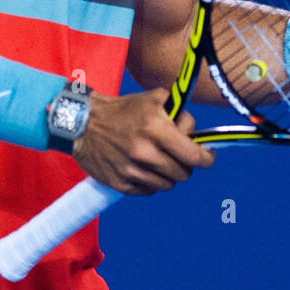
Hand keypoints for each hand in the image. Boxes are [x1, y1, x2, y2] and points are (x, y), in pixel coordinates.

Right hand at [72, 89, 214, 194]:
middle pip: (184, 173)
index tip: (208, 156)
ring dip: (169, 174)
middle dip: (186, 164)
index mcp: (156, 129)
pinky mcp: (121, 184)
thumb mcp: (151, 99)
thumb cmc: (121, 110)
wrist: (82, 124)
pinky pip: (150, 190)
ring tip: (160, 161)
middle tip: (179, 156)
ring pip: (168, 184)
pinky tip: (145, 169)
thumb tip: (194, 126)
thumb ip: (177, 109)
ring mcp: (132, 171)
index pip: (194, 155)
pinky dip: (152, 182)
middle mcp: (145, 152)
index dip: (207, 158)